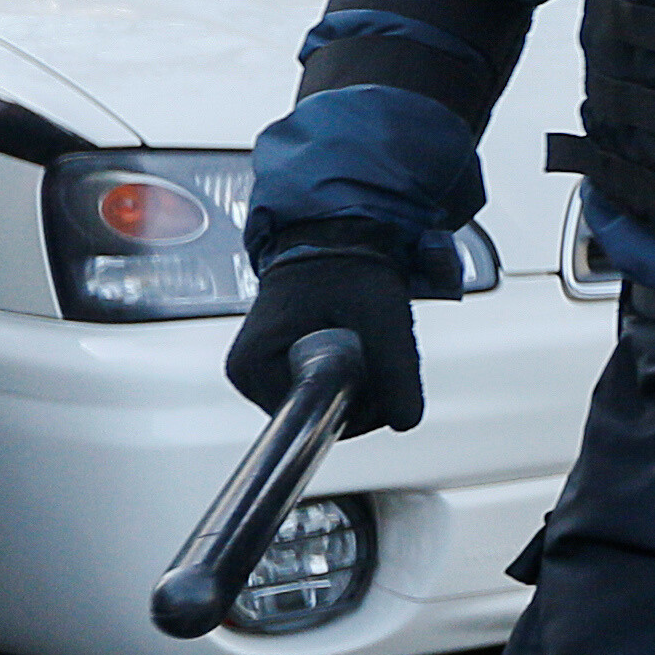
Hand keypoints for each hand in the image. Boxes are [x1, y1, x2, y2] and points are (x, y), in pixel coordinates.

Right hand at [227, 247, 425, 437]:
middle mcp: (248, 374)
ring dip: (357, 380)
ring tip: (366, 336)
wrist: (335, 232)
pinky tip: (356, 340)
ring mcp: (260, 368)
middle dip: (361, 390)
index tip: (383, 373)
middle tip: (379, 346)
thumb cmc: (351, 267)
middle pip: (317, 411)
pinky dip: (347, 369)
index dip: (359, 408)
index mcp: (254, 367)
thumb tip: (406, 422)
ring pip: (323, 398)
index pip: (312, 420)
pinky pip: (320, 382)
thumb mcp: (382, 319)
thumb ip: (397, 371)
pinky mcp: (276, 361)